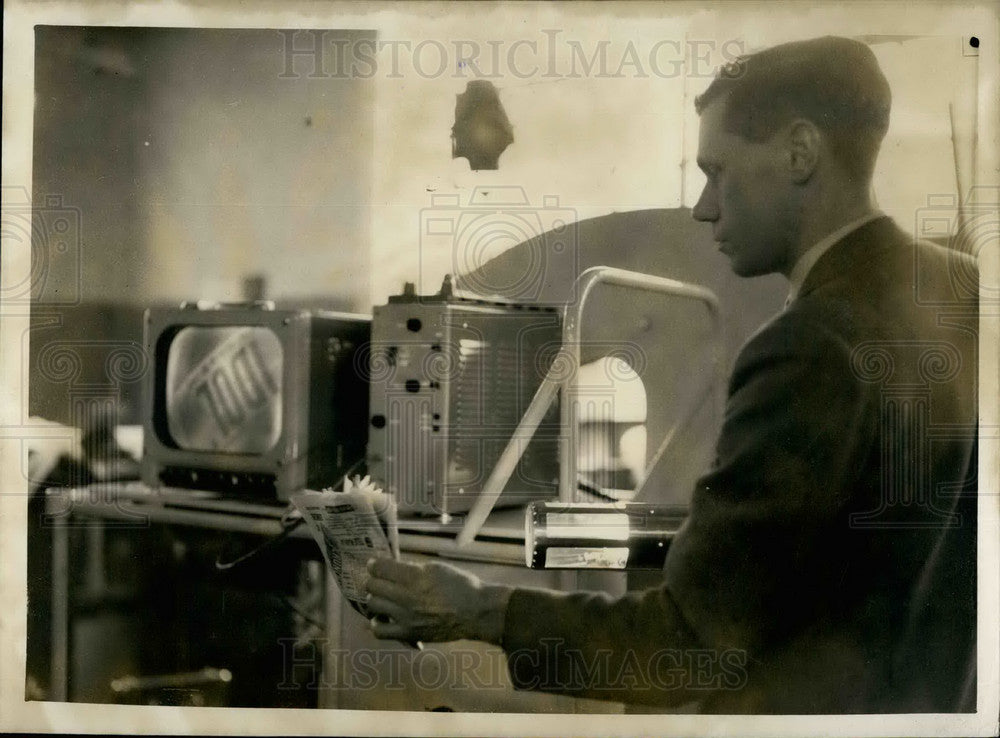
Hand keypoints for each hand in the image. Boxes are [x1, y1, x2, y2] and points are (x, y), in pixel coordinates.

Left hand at [364, 558, 511, 644]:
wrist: (475, 612)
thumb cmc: (459, 585)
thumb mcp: (436, 568)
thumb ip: (412, 569)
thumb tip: (393, 569)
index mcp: (415, 577)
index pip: (380, 568)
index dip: (374, 564)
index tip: (374, 564)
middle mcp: (407, 597)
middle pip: (372, 586)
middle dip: (373, 580)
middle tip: (379, 579)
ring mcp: (406, 617)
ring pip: (373, 605)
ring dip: (374, 598)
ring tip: (381, 597)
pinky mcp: (408, 633)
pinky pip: (380, 631)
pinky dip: (376, 623)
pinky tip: (381, 617)